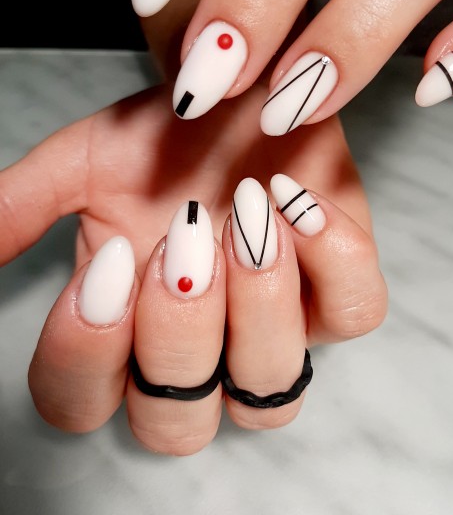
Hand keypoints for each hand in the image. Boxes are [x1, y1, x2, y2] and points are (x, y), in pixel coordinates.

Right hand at [0, 83, 386, 453]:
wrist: (238, 87)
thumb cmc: (164, 136)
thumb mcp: (84, 164)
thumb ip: (21, 209)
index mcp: (125, 332)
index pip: (80, 403)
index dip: (84, 353)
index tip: (111, 257)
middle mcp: (201, 352)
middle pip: (177, 427)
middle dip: (176, 335)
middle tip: (181, 237)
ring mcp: (276, 332)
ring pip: (273, 395)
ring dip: (255, 309)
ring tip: (244, 218)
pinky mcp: (341, 294)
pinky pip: (356, 317)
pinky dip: (333, 262)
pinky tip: (299, 203)